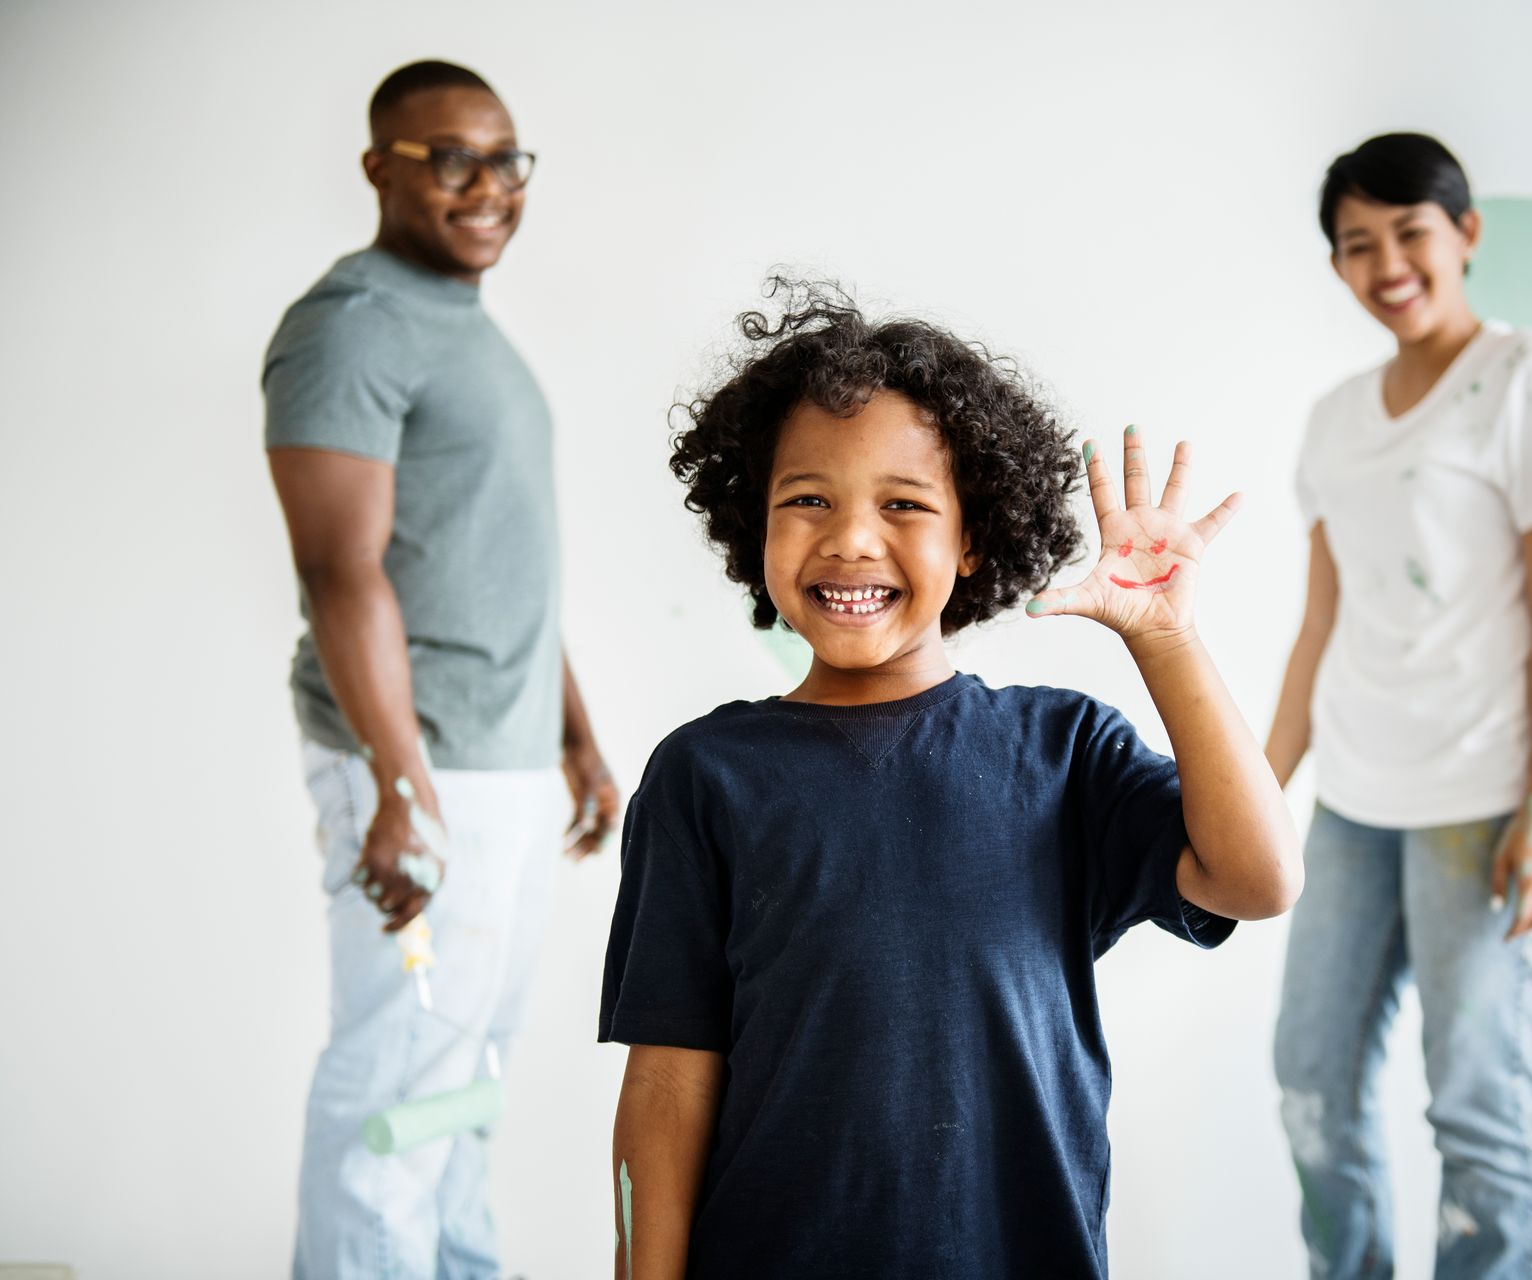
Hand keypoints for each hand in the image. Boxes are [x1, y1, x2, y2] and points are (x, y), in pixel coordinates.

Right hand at [353, 783, 445, 932]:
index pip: (411, 915)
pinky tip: (369, 855)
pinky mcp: (372, 861)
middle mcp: (411, 881)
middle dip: (381, 899)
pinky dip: (360, 871)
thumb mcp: (434, 859)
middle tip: (380, 884)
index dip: (396, 925)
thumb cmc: (423, 830)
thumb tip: (404, 913)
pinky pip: (358, 879)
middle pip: (386, 907)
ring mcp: (391, 872)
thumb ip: (422, 885)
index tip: (384, 929)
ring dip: (370, 884)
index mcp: (431, 882)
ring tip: (378, 865)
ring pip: (370, 895)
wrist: (410, 802)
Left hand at [563, 740, 618, 859]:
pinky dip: (571, 830)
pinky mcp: (580, 799)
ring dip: (578, 841)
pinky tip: (562, 840)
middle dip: (587, 845)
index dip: (603, 840)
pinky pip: (577, 819)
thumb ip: (587, 806)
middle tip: (575, 860)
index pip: (611, 826)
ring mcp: (593, 802)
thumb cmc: (585, 760)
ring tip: (567, 856)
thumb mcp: (588, 783)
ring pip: (587, 827)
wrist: (574, 743)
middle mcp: (605, 803)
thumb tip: (586, 828)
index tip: (595, 853)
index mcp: (613, 799)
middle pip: (599, 830)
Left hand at [1026, 426, 1240, 642]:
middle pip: (1136, 480)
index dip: (1096, 467)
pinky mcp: (1191, 545)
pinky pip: (1212, 522)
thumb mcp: (1086, 600)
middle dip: (1134, 454)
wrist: (1152, 628)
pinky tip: (1239, 494)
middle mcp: (1140, 524)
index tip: (1089, 442)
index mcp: (1114, 531)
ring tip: (1183, 443)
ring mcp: (1167, 531)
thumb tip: (1027, 609)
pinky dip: (1226, 509)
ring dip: (1180, 468)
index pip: (1102, 491)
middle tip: (1132, 425)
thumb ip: (1058, 600)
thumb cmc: (1119, 613)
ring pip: (1174, 490)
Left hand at [1490, 801, 1531, 939]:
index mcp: (1527, 878)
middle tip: (1516, 941)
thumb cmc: (1517, 837)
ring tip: (1525, 931)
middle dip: (1528, 932)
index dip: (1516, 931)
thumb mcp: (1501, 858)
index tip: (1506, 940)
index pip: (1523, 915)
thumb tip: (1496, 909)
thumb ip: (1499, 884)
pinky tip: (1530, 917)